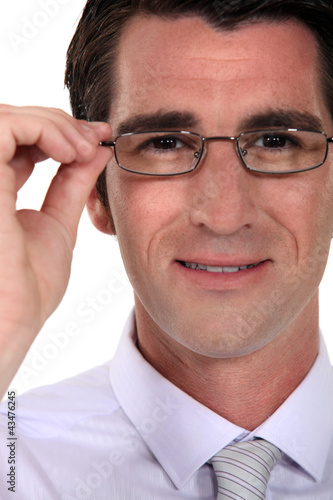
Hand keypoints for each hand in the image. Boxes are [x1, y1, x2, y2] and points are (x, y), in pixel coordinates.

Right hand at [0, 105, 112, 397]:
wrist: (12, 322)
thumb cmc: (27, 288)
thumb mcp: (58, 223)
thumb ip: (72, 183)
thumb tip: (97, 148)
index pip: (22, 141)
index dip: (59, 133)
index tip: (99, 138)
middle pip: (13, 123)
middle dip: (59, 124)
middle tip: (95, 140)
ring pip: (6, 118)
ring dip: (52, 124)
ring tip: (84, 147)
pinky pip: (4, 127)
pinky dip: (41, 128)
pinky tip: (70, 151)